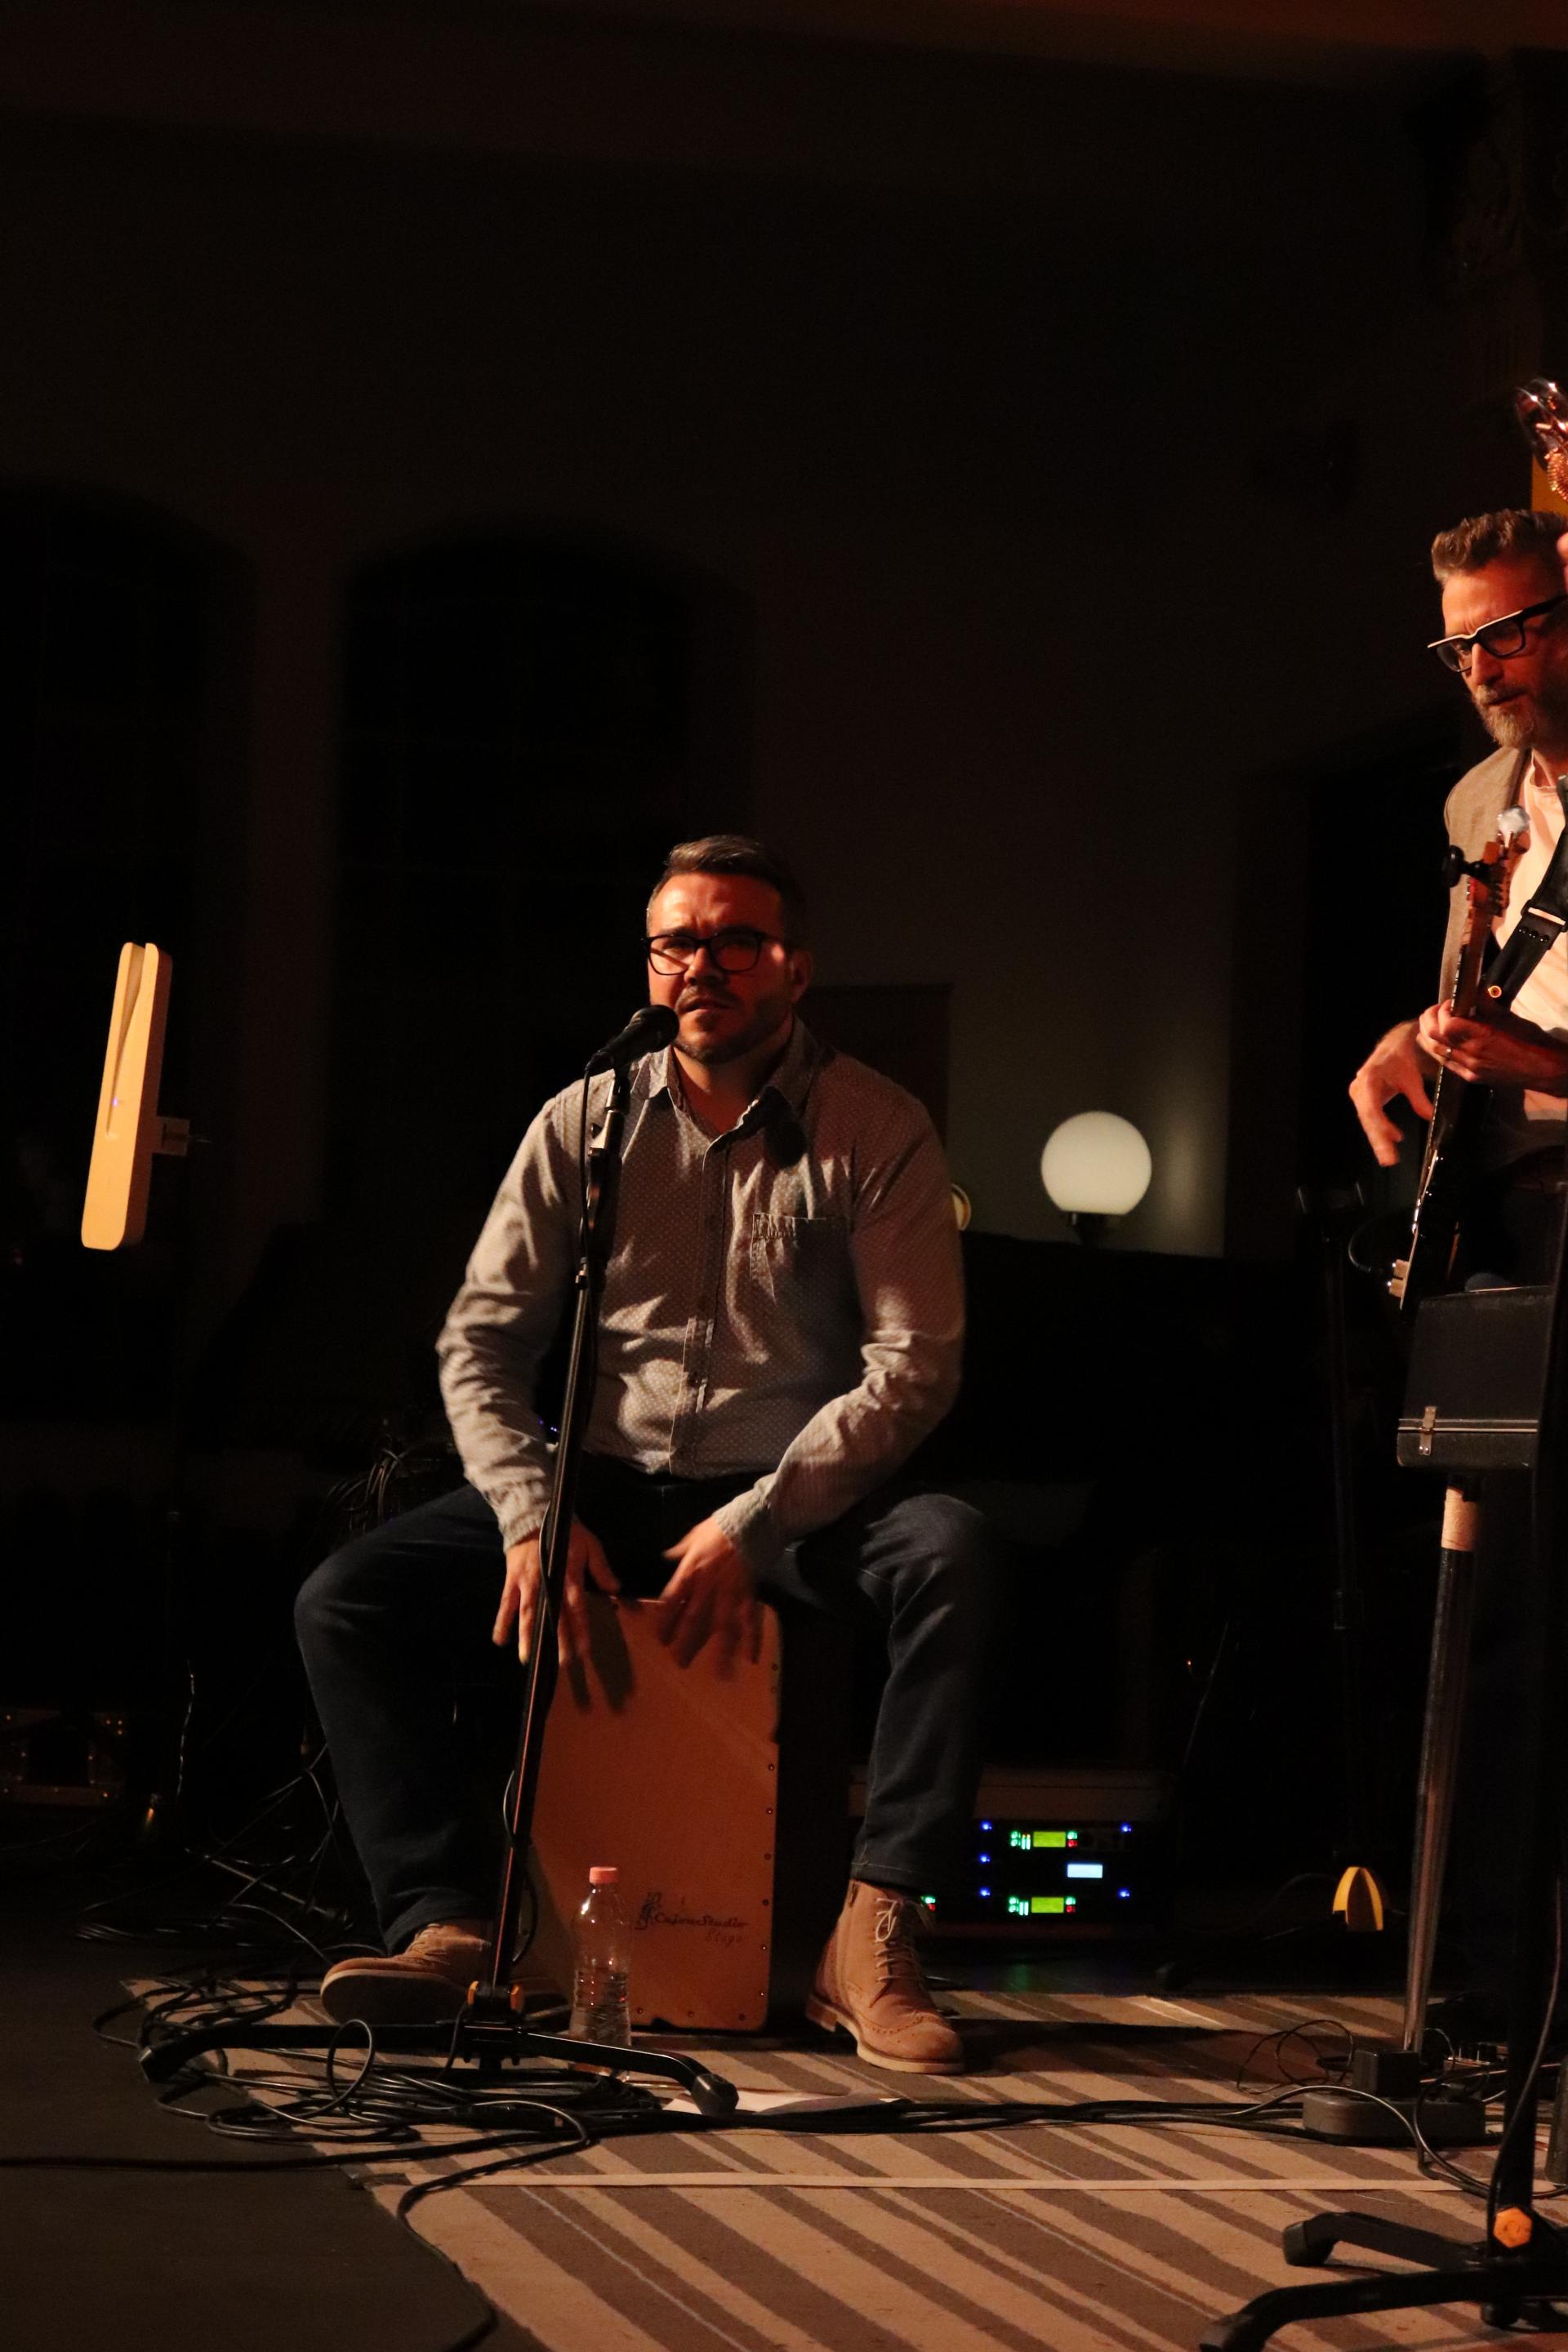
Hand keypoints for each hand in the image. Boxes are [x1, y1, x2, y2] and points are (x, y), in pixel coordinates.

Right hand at [493, 1517, 618, 1664]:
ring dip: (528, 1637)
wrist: (534, 1516)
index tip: (584, 1650)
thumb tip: (616, 1590)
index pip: (576, 1607)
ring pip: (527, 1614)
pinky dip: (503, 1622)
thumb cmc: (567, 1532)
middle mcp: (548, 1583)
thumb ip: (602, 1568)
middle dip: (557, 1640)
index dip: (580, 1628)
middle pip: (553, 1616)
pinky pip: (506, 1604)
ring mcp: (527, 1583)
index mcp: (569, 1575)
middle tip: (562, 1664)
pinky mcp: (512, 1581)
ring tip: (529, 1659)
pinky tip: (500, 1641)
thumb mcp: (590, 1545)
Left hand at [648, 1515, 761, 1672]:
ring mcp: (730, 1592)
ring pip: (722, 1626)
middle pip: (693, 1619)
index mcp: (691, 1570)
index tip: (660, 1638)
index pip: (672, 1600)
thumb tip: (668, 1557)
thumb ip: (680, 1550)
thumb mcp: (695, 1534)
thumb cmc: (721, 1525)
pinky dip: (752, 1639)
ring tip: (719, 1674)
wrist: (753, 1520)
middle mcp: (708, 1586)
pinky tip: (751, 1658)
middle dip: (686, 1642)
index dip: (665, 1620)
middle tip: (679, 1662)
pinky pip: (751, 1619)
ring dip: (721, 1651)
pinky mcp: (750, 1593)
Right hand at [1349, 1017, 1435, 1165]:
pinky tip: (1393, 1139)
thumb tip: (1429, 1117)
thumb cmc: (1402, 1058)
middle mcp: (1359, 1088)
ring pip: (1368, 1121)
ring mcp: (1359, 1094)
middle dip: (1378, 1141)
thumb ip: (1419, 1098)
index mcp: (1369, 1079)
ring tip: (1389, 1157)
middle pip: (1367, 1119)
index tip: (1393, 1139)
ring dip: (1378, 1139)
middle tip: (1389, 1160)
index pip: (1371, 1108)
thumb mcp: (1412, 1076)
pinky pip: (1371, 1118)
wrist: (1394, 1044)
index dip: (1381, 1126)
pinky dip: (1381, 1130)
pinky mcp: (1364, 1099)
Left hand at [1417, 1000, 1567, 1092]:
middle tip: (1434, 1010)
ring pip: (1435, 1051)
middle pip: (1435, 1037)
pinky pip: (1445, 1063)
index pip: (1447, 1025)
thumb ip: (1487, 1004)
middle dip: (1428, 1020)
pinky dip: (1436, 1050)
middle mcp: (1472, 1054)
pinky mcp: (1470, 1077)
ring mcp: (1469, 1068)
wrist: (1542, 1068)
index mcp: (1482, 1037)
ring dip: (1428, 1035)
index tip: (1449, 1003)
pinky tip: (1437, 1041)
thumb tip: (1475, 988)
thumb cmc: (1529, 1040)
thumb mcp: (1508, 1017)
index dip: (1442, 1012)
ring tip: (1430, 1023)